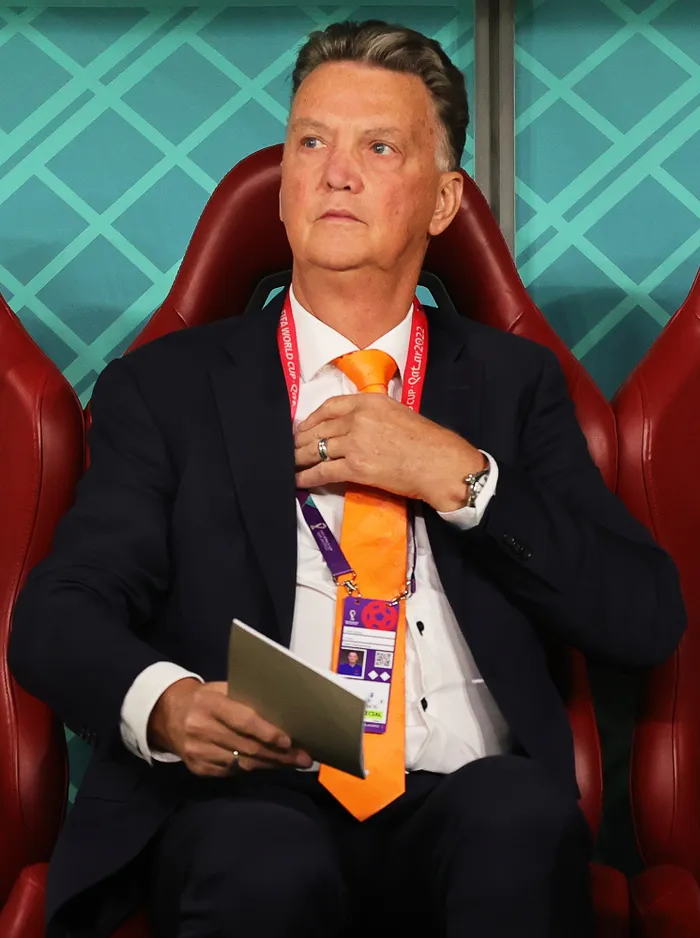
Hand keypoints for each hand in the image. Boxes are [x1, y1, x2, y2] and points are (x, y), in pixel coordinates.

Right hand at [147, 678, 312, 775]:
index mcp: (209, 704)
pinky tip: (267, 766)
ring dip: (270, 765)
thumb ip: (244, 699)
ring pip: (241, 764)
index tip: (289, 740)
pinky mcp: (197, 768)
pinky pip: (231, 772)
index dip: (268, 732)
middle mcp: (201, 729)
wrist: (166, 715)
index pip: (243, 721)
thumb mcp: (220, 689)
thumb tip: (281, 711)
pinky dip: (251, 769)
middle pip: (247, 747)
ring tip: (292, 764)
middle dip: (278, 755)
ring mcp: (198, 752)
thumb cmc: (204, 698)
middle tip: (303, 758)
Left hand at [294, 394, 486, 511]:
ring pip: (316, 449)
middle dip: (301, 440)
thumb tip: (357, 425)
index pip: (330, 406)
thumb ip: (375, 414)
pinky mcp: (354, 467)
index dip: (312, 418)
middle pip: (319, 429)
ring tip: (290, 463)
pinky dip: (307, 476)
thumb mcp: (399, 413)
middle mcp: (357, 419)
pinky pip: (322, 471)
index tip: (304, 426)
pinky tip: (298, 480)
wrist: (441, 465)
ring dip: (299, 458)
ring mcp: (354, 443)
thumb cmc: (428, 441)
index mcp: (370, 402)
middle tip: (292, 448)